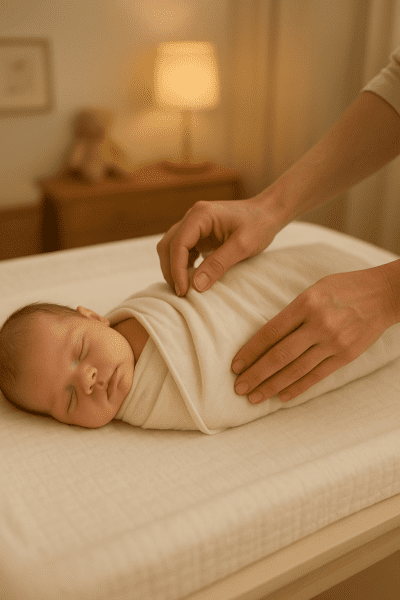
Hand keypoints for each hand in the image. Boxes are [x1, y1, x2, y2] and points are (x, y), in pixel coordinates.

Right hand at [157, 198, 282, 295]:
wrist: (268, 213)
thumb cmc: (259, 225)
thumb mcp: (242, 247)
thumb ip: (218, 265)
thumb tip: (195, 286)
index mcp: (200, 215)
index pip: (178, 244)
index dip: (176, 270)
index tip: (183, 291)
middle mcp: (192, 217)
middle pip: (168, 245)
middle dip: (171, 270)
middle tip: (181, 293)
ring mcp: (194, 225)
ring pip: (171, 248)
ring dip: (174, 268)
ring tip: (184, 289)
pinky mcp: (198, 234)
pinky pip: (182, 250)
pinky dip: (183, 265)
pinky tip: (193, 278)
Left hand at [232, 266, 397, 402]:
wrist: (383, 295)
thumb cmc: (343, 288)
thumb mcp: (313, 290)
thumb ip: (292, 312)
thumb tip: (266, 338)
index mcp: (306, 303)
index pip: (271, 332)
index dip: (250, 351)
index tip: (235, 365)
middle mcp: (318, 324)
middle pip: (280, 355)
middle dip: (256, 374)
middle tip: (238, 388)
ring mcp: (333, 342)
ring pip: (296, 370)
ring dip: (272, 386)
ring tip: (254, 397)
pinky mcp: (346, 355)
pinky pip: (317, 376)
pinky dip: (297, 388)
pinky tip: (281, 396)